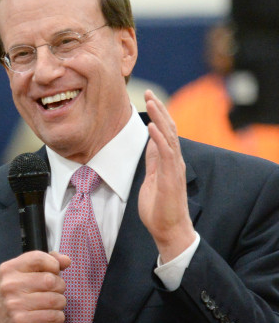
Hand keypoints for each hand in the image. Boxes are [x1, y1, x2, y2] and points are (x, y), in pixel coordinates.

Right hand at [0, 250, 68, 322]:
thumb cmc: (17, 298)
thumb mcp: (24, 276)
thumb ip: (45, 264)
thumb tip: (65, 260)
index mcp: (9, 269)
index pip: (38, 258)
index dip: (53, 265)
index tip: (53, 273)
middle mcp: (9, 285)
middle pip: (51, 280)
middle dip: (59, 288)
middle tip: (52, 293)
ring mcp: (14, 304)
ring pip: (55, 299)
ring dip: (59, 304)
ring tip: (50, 307)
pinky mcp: (21, 321)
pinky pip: (53, 316)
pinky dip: (57, 318)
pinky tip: (49, 318)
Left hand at [138, 90, 195, 261]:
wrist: (169, 229)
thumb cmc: (159, 208)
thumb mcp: (152, 179)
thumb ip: (153, 161)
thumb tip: (150, 144)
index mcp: (168, 160)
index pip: (165, 131)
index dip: (158, 115)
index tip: (149, 99)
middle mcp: (174, 160)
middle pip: (168, 128)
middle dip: (159, 109)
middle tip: (148, 92)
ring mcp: (174, 167)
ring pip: (168, 136)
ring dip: (160, 117)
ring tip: (151, 101)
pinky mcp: (171, 177)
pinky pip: (166, 153)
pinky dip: (159, 138)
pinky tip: (152, 127)